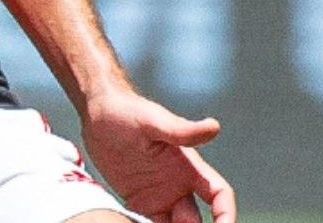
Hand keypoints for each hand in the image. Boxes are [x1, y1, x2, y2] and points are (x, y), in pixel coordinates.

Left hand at [80, 90, 235, 222]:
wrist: (96, 113)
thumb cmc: (126, 110)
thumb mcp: (152, 121)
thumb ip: (181, 131)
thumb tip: (214, 126)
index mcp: (188, 167)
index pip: (218, 195)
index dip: (226, 215)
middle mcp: (178, 185)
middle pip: (196, 221)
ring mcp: (159, 195)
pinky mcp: (138, 202)